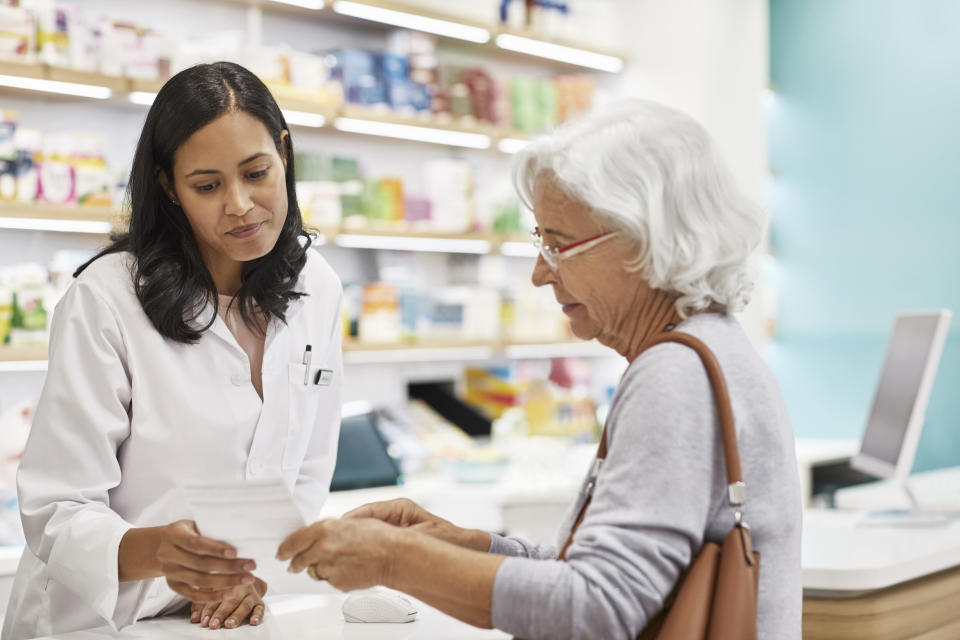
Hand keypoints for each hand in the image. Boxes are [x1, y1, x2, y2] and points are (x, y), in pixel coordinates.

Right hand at [155, 520, 256, 601]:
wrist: (161, 545)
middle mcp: (168, 554)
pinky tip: (230, 593)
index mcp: (173, 534)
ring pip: (199, 580)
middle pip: (201, 564)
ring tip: (246, 579)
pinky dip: (212, 596)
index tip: (235, 552)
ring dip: (226, 582)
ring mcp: (169, 571)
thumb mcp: (194, 524)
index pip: (196, 543)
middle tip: (251, 566)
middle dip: (229, 566)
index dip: (215, 549)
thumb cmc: (187, 531)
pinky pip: (193, 595)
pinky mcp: (173, 585)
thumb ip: (209, 530)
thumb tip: (241, 537)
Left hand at [190, 578, 266, 628]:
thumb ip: (201, 603)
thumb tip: (194, 618)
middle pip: (231, 600)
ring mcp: (251, 593)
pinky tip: (253, 622)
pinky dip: (257, 615)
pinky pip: (260, 608)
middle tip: (214, 623)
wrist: (245, 578)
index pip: (216, 595)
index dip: (209, 608)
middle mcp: (240, 586)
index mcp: (226, 581)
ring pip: (245, 605)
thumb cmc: (223, 586)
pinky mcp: (259, 601)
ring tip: (229, 624)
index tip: (203, 619)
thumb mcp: (209, 590)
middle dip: (221, 613)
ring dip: (237, 616)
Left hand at [276, 518, 399, 591]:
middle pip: (299, 560)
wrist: (393, 555)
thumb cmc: (377, 536)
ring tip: (338, 562)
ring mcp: (329, 568)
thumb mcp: (349, 522)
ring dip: (320, 568)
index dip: (285, 548)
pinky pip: (329, 580)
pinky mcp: (337, 582)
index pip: (294, 541)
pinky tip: (348, 568)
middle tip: (296, 564)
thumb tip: (315, 537)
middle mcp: (322, 549)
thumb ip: (327, 530)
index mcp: (324, 530)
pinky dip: (335, 576)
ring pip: (315, 571)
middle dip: (297, 563)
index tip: (282, 552)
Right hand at [344, 498, 488, 550]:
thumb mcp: (422, 534)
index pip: (367, 510)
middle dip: (348, 531)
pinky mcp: (393, 541)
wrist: (465, 550)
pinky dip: (362, 551)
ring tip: (340, 551)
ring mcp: (393, 528)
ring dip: (354, 541)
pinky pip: (372, 544)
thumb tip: (374, 534)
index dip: (350, 521)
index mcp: (399, 508)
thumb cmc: (449, 539)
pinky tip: (354, 560)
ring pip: (365, 532)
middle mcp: (394, 516)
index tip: (337, 528)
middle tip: (332, 541)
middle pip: (362, 521)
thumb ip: (399, 535)